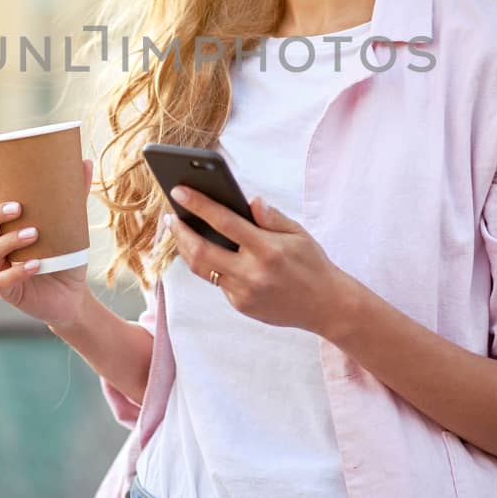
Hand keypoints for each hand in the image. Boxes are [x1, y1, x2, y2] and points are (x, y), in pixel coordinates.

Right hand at [0, 158, 93, 327]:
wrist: (73, 296)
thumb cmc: (65, 256)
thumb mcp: (72, 224)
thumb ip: (75, 195)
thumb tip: (86, 161)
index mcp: (5, 226)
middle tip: (18, 208)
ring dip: (9, 240)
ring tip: (33, 234)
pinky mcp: (8, 291)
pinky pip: (4, 280)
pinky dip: (18, 271)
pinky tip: (35, 264)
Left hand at [166, 185, 352, 334]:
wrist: (327, 306)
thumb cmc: (312, 263)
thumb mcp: (298, 233)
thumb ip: (271, 217)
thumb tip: (250, 200)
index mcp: (267, 249)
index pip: (224, 222)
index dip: (198, 205)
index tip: (178, 191)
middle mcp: (252, 273)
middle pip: (200, 251)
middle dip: (179, 232)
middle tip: (169, 217)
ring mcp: (244, 293)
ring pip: (202, 269)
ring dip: (186, 249)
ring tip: (180, 232)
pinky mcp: (241, 306)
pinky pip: (217, 282)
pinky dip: (210, 265)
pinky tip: (206, 251)